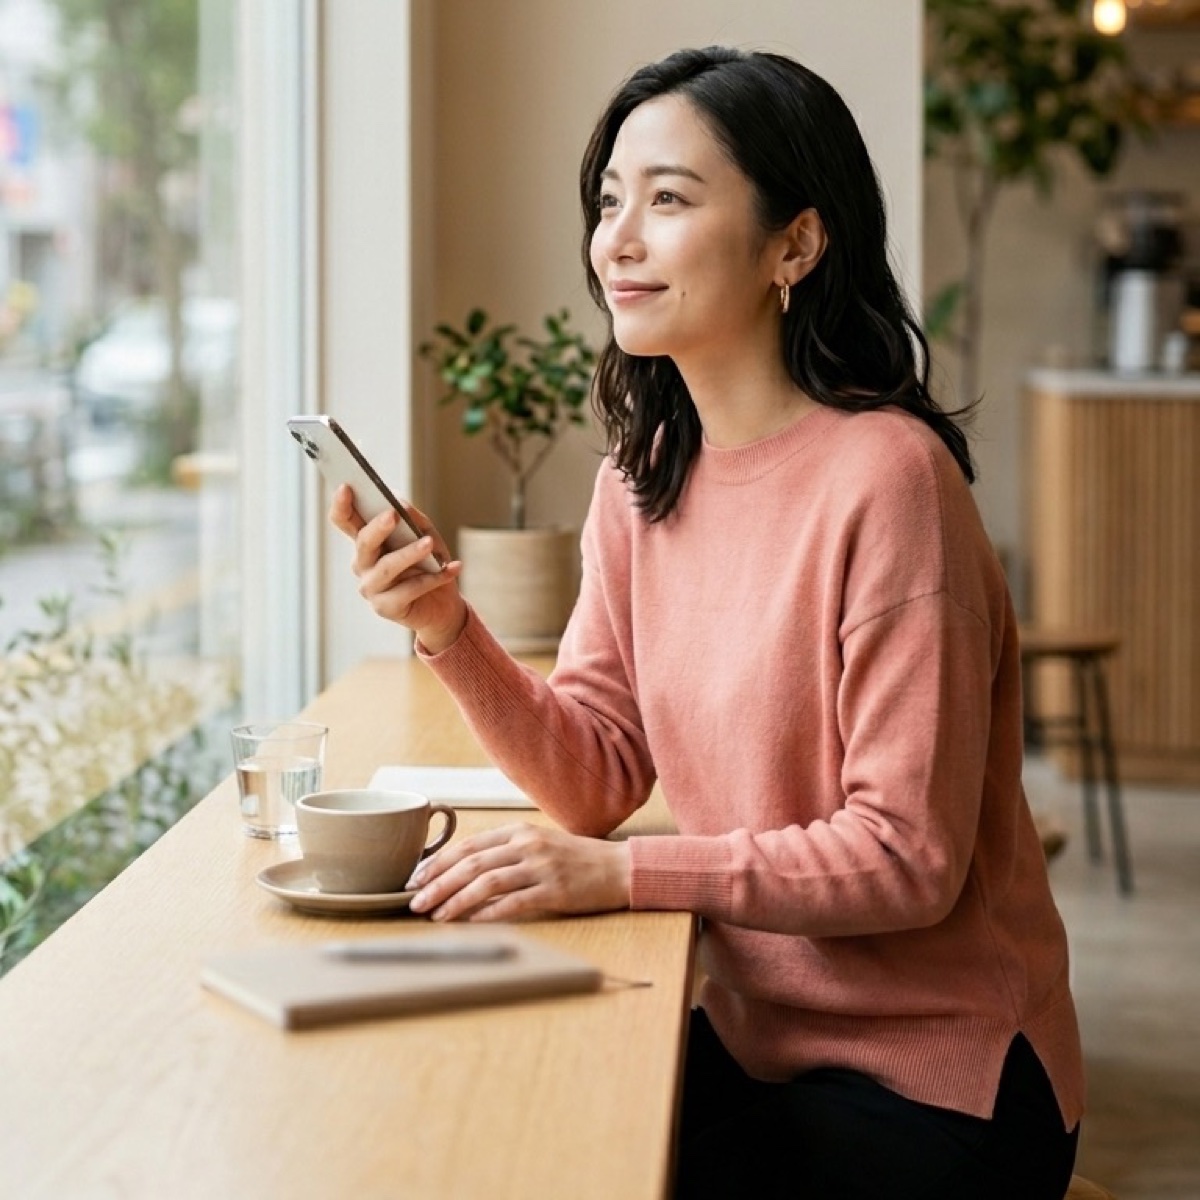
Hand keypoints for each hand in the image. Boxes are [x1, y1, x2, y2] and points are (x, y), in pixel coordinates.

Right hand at [328, 485, 467, 651]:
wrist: (444, 605)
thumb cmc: (430, 565)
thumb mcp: (426, 535)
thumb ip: (412, 519)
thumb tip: (399, 503)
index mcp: (367, 542)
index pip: (345, 521)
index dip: (341, 505)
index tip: (346, 486)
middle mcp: (363, 564)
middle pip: (363, 542)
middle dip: (377, 528)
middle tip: (392, 515)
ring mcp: (371, 588)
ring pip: (386, 567)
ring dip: (409, 553)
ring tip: (429, 543)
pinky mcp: (386, 607)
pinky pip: (409, 589)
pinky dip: (434, 578)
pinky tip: (453, 568)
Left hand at [407, 823, 631, 921]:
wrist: (618, 868)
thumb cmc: (576, 859)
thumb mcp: (539, 844)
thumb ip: (506, 852)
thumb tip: (464, 872)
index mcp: (520, 831)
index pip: (469, 845)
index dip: (438, 862)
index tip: (416, 879)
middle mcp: (528, 845)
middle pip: (471, 863)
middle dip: (438, 883)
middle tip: (415, 902)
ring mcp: (541, 867)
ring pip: (487, 882)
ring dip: (456, 901)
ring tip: (437, 916)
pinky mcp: (554, 891)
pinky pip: (513, 903)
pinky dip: (488, 914)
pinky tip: (471, 923)